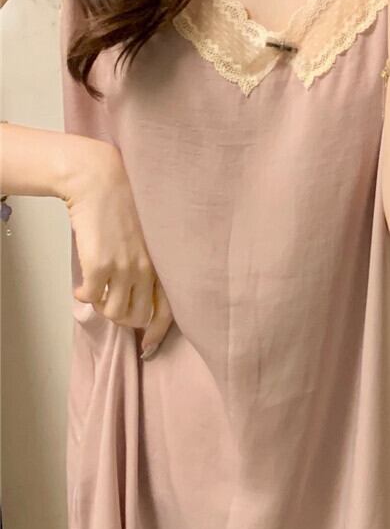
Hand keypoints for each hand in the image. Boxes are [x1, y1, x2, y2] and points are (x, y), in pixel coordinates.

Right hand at [59, 135, 172, 356]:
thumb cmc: (123, 204)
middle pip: (138, 317)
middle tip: (111, 306)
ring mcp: (124, 269)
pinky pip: (91, 298)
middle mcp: (148, 270)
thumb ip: (148, 263)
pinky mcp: (99, 265)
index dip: (157, 333)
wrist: (99, 180)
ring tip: (96, 293)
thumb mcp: (148, 238)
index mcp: (163, 264)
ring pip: (114, 312)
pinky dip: (84, 297)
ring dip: (103, 308)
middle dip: (123, 318)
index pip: (168, 311)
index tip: (148, 348)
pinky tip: (82, 287)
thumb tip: (137, 291)